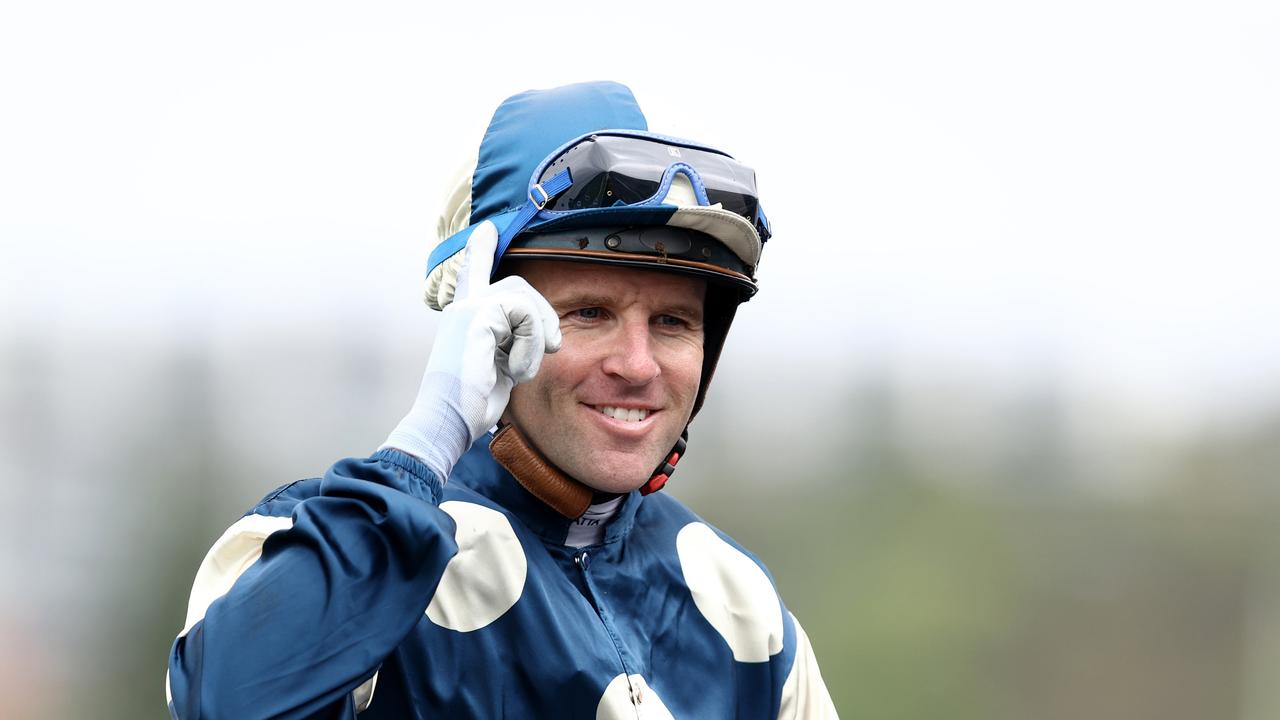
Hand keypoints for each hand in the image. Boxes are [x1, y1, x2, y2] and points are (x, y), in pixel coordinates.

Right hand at [382, 221, 561, 479]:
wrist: (447, 422)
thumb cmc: (470, 405)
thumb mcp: (497, 369)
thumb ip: (511, 345)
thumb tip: (544, 337)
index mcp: (466, 319)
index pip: (474, 274)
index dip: (480, 250)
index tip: (486, 229)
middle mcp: (463, 308)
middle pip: (518, 286)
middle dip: (543, 315)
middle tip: (552, 346)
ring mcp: (468, 308)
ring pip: (524, 297)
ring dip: (537, 335)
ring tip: (523, 367)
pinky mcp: (476, 315)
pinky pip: (524, 314)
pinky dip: (530, 344)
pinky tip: (515, 368)